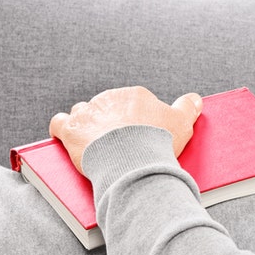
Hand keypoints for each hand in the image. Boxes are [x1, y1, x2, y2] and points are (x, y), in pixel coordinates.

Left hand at [49, 86, 202, 172]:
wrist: (133, 160)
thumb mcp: (183, 123)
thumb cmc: (158, 142)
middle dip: (112, 122)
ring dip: (87, 124)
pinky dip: (62, 129)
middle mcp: (109, 98)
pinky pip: (59, 123)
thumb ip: (188, 108)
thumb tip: (195, 99)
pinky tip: (67, 137)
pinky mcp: (70, 129)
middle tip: (120, 143)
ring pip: (83, 112)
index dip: (136, 120)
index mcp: (135, 95)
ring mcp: (88, 113)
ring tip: (94, 142)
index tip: (139, 135)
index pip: (132, 103)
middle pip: (108, 107)